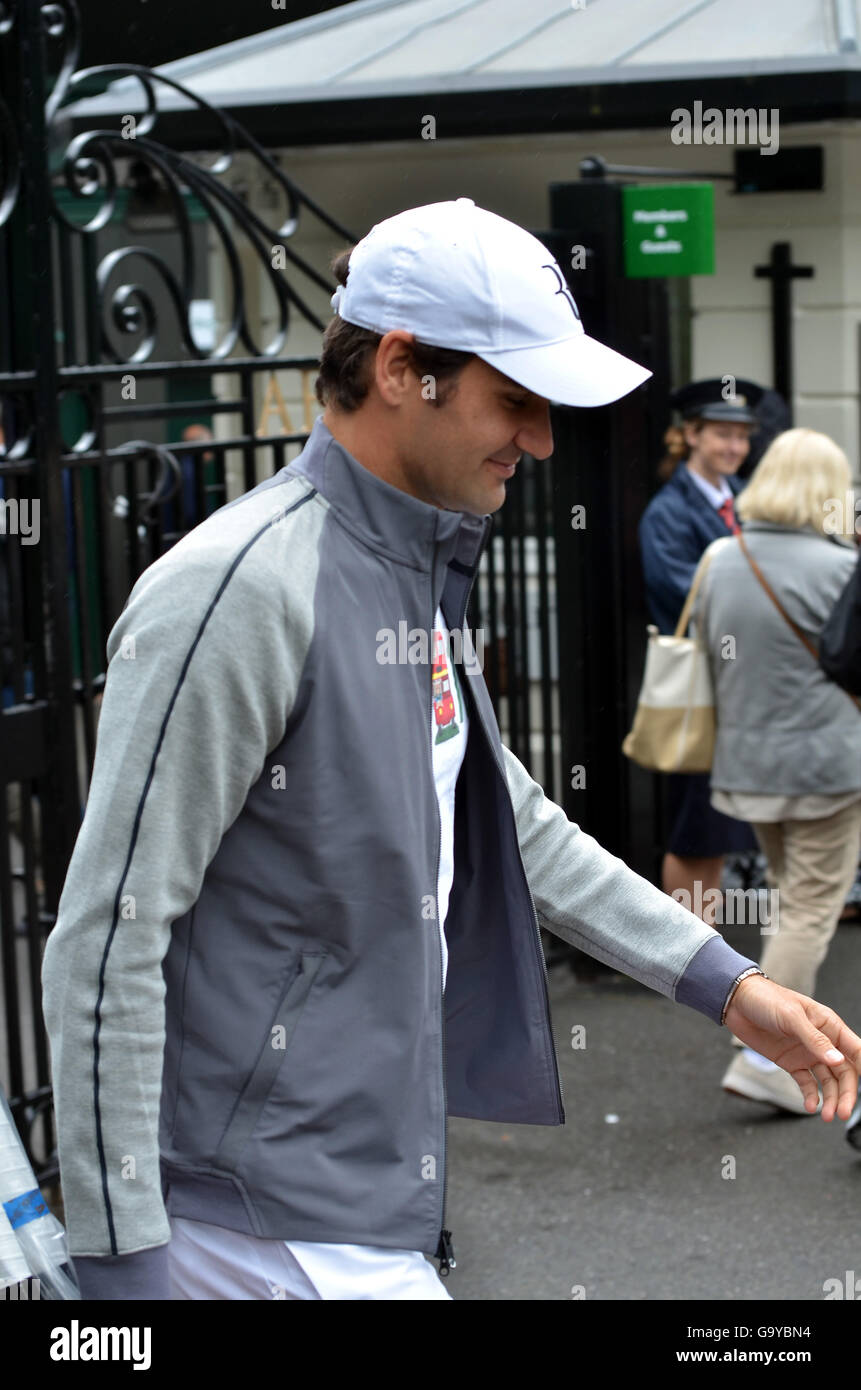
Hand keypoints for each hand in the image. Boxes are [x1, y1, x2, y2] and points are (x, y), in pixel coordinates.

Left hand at [724, 975, 860, 1121]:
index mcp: (829, 1025)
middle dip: (846, 1093)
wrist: (737, 1002)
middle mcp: (822, 1042)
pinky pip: (807, 1083)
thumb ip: (815, 1040)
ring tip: (828, 1115)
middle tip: (843, 1113)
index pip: (856, 1050)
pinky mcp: (791, 1063)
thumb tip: (837, 1060)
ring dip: (831, 1099)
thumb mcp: (792, 1017)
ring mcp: (807, 1053)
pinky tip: (811, 1106)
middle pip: (844, 1072)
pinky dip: (811, 1096)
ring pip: (828, 1081)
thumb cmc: (767, 999)